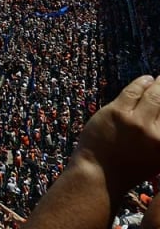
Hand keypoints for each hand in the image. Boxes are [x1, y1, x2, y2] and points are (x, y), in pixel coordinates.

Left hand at [72, 75, 159, 196]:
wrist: (100, 173)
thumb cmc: (131, 165)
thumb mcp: (158, 156)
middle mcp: (157, 134)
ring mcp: (137, 122)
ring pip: (154, 95)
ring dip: (159, 84)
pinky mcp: (117, 113)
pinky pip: (132, 92)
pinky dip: (141, 83)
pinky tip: (146, 80)